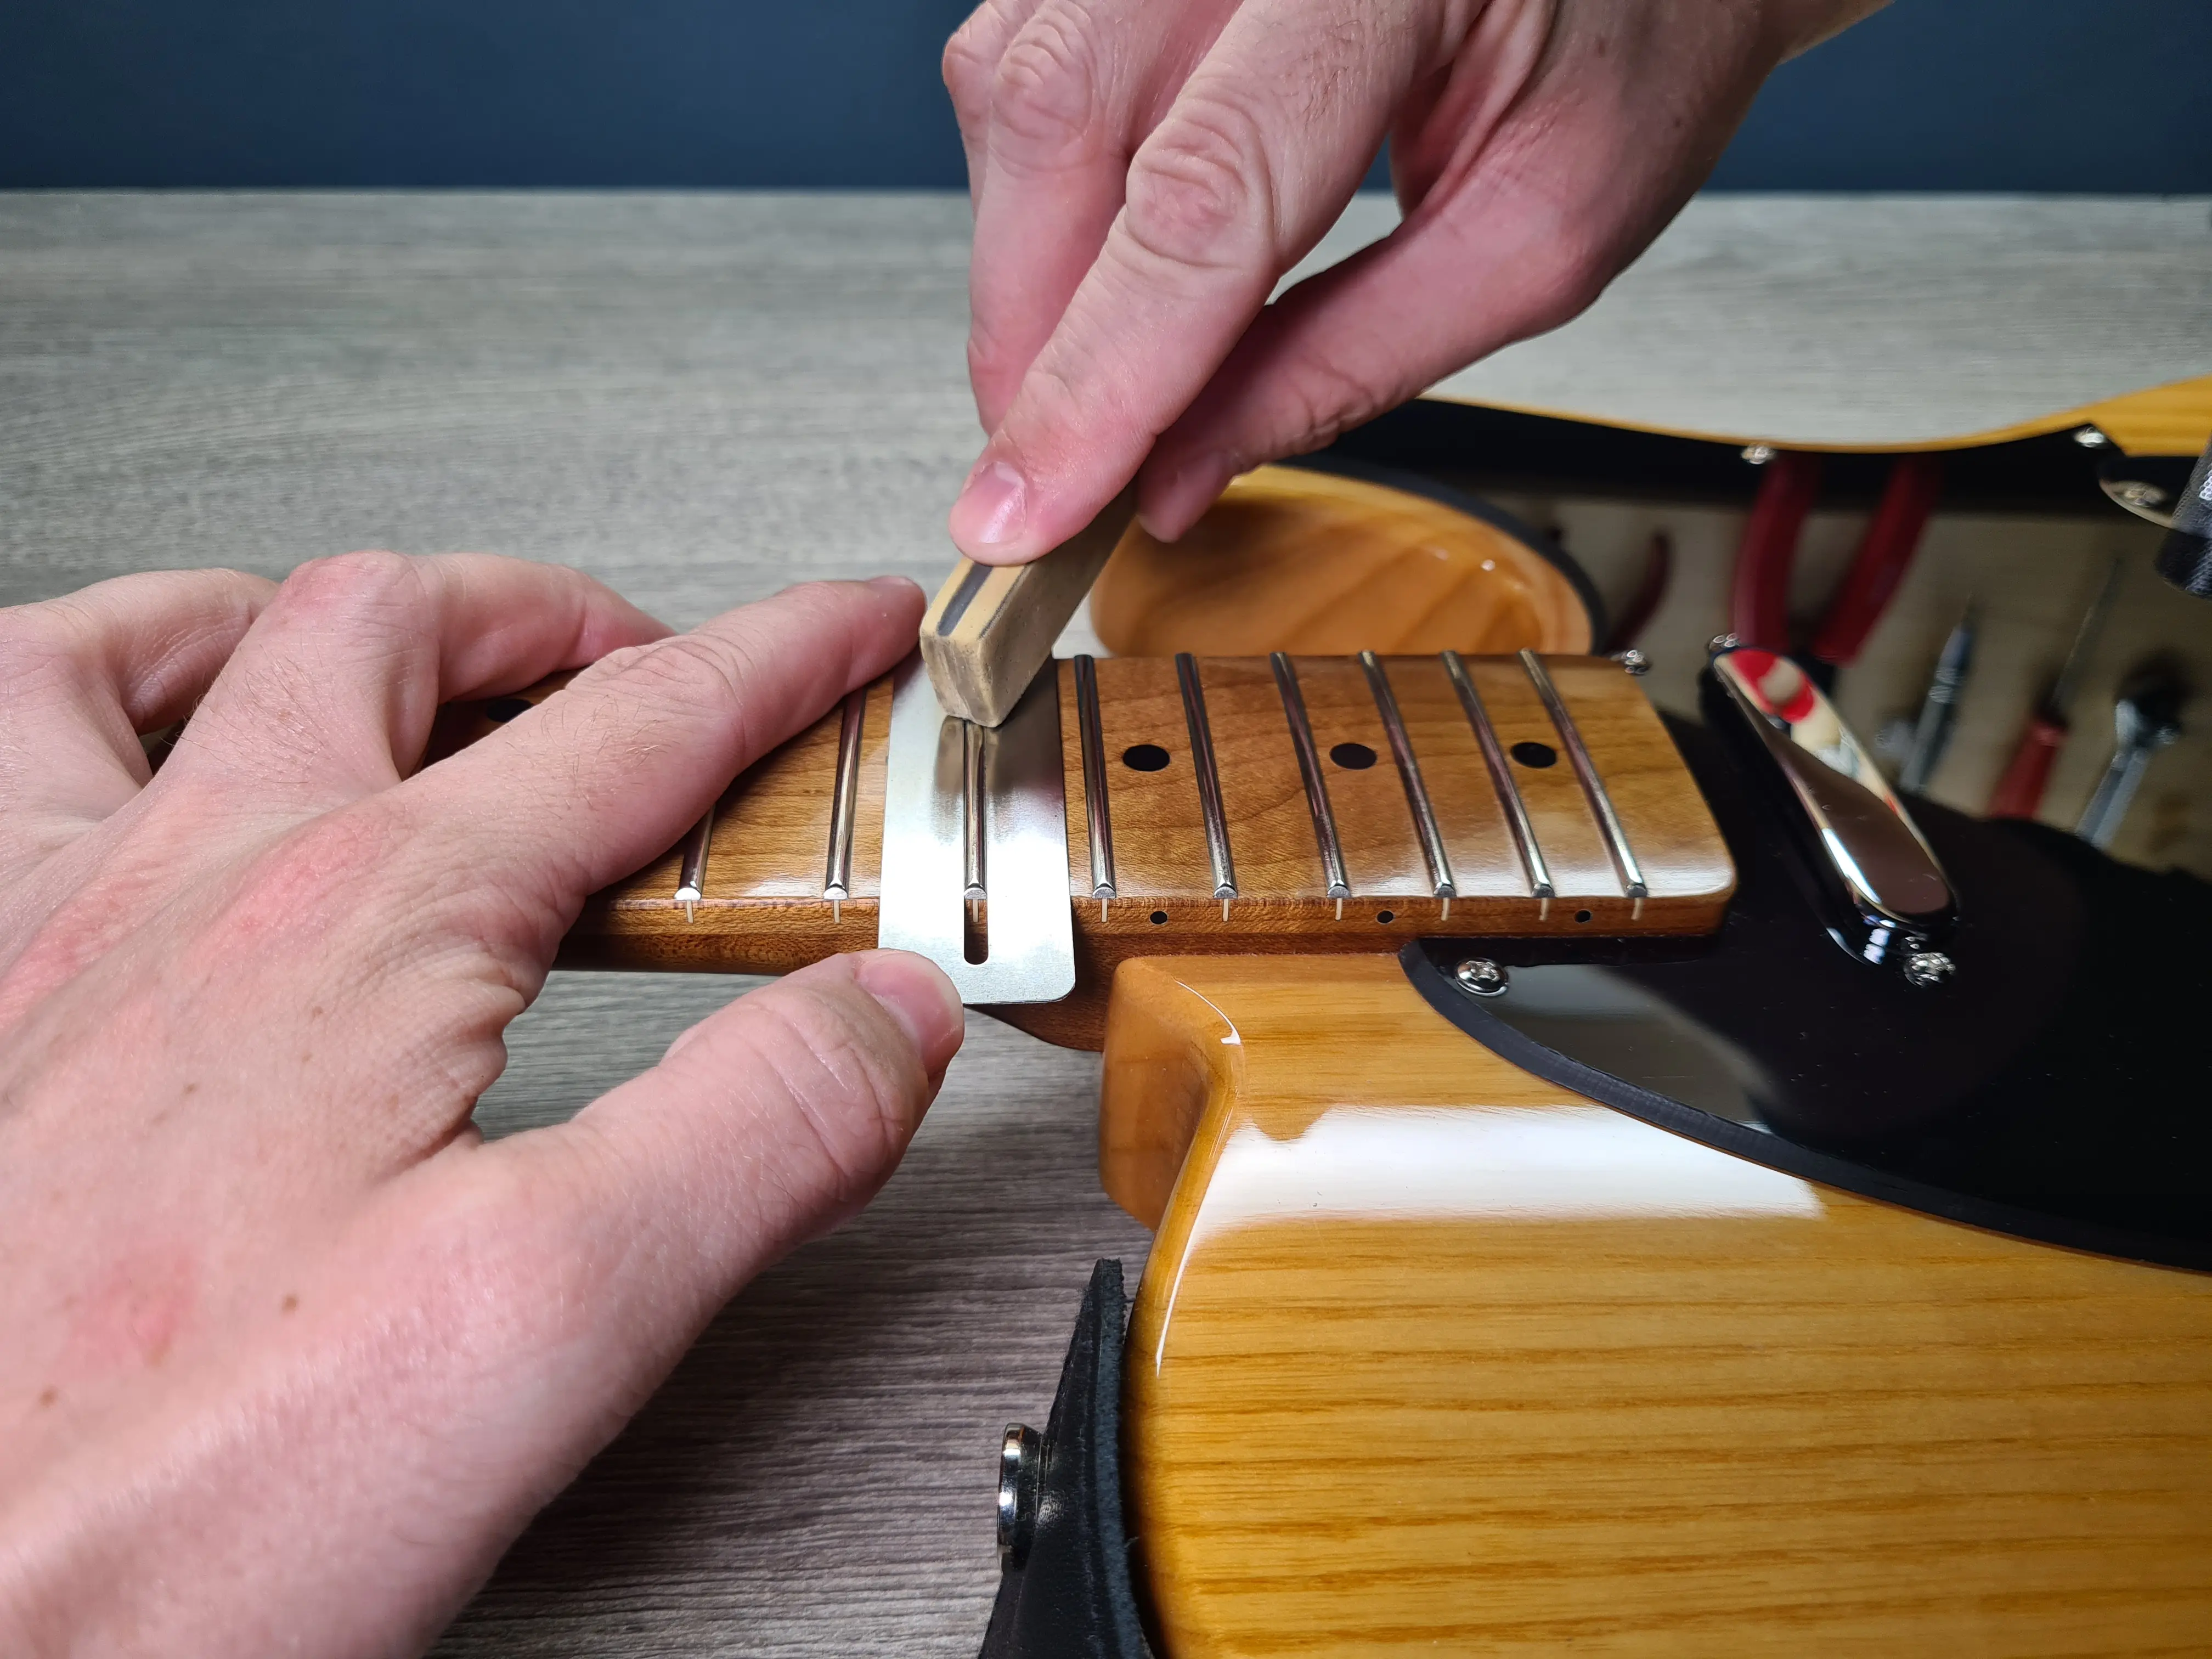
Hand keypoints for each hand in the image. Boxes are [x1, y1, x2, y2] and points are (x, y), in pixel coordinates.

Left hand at [0, 556, 962, 1654]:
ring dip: (331, 622)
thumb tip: (888, 1006)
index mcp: (369, 926)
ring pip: (181, 645)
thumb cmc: (169, 1496)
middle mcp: (195, 883)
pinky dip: (100, 680)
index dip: (780, 662)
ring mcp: (48, 925)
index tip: (852, 639)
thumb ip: (759, 1129)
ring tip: (417, 654)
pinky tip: (148, 726)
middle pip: (415, 636)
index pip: (638, 728)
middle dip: (571, 622)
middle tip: (660, 668)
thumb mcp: (556, 1319)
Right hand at [942, 0, 1882, 561]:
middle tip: (1054, 473)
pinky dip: (1038, 191)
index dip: (1098, 376)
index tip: (1033, 510)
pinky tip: (1097, 263)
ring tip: (1092, 374)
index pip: (1200, 196)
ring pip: (1015, 88)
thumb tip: (1178, 475)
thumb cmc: (1636, 40)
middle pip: (1062, 123)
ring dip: (1025, 267)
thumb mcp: (1543, 235)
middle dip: (1032, 336)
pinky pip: (1024, 51)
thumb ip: (1350, 361)